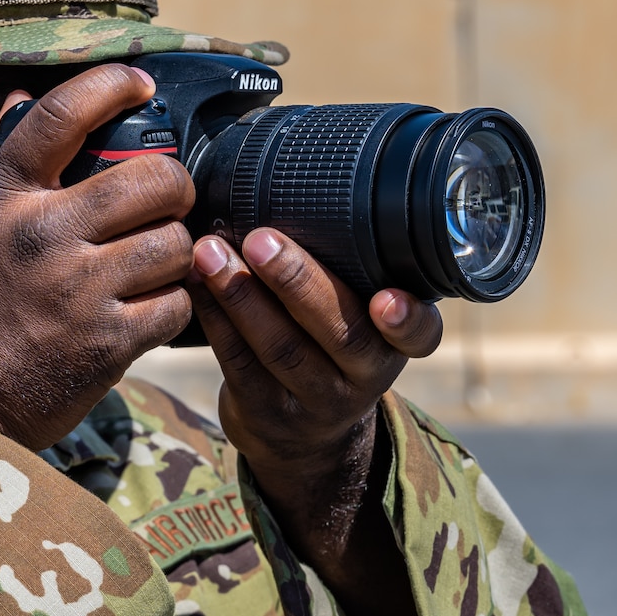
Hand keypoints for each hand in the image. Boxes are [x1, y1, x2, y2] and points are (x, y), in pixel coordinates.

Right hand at [0, 64, 195, 448]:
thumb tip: (19, 99)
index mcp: (2, 199)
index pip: (62, 113)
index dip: (111, 84)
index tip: (139, 83)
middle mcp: (42, 234)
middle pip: (153, 177)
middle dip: (172, 188)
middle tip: (163, 203)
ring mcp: (78, 289)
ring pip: (175, 241)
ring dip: (174, 253)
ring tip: (152, 264)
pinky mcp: (109, 342)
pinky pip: (177, 303)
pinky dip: (172, 306)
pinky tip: (147, 309)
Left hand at [187, 228, 441, 615]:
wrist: (305, 437)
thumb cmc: (330, 345)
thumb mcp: (359, 316)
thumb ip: (352, 270)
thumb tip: (303, 178)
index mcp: (397, 343)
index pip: (420, 335)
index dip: (407, 320)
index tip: (387, 300)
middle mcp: (366, 375)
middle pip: (339, 333)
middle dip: (296, 282)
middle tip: (260, 239)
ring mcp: (317, 402)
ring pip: (282, 350)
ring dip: (242, 296)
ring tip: (210, 253)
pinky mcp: (269, 415)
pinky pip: (239, 364)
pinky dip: (215, 319)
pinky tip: (196, 283)